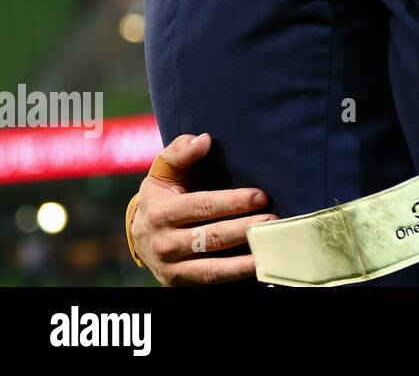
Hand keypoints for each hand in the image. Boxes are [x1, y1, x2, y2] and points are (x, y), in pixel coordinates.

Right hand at [129, 133, 276, 285]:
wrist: (139, 235)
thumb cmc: (162, 195)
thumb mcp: (163, 171)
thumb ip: (180, 152)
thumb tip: (203, 140)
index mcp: (160, 212)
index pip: (201, 206)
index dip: (232, 202)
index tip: (260, 196)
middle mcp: (163, 243)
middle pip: (210, 238)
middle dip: (244, 230)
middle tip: (274, 221)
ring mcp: (172, 268)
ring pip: (212, 268)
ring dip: (244, 261)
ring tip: (270, 249)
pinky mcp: (180, 284)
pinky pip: (212, 282)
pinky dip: (236, 276)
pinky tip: (260, 267)